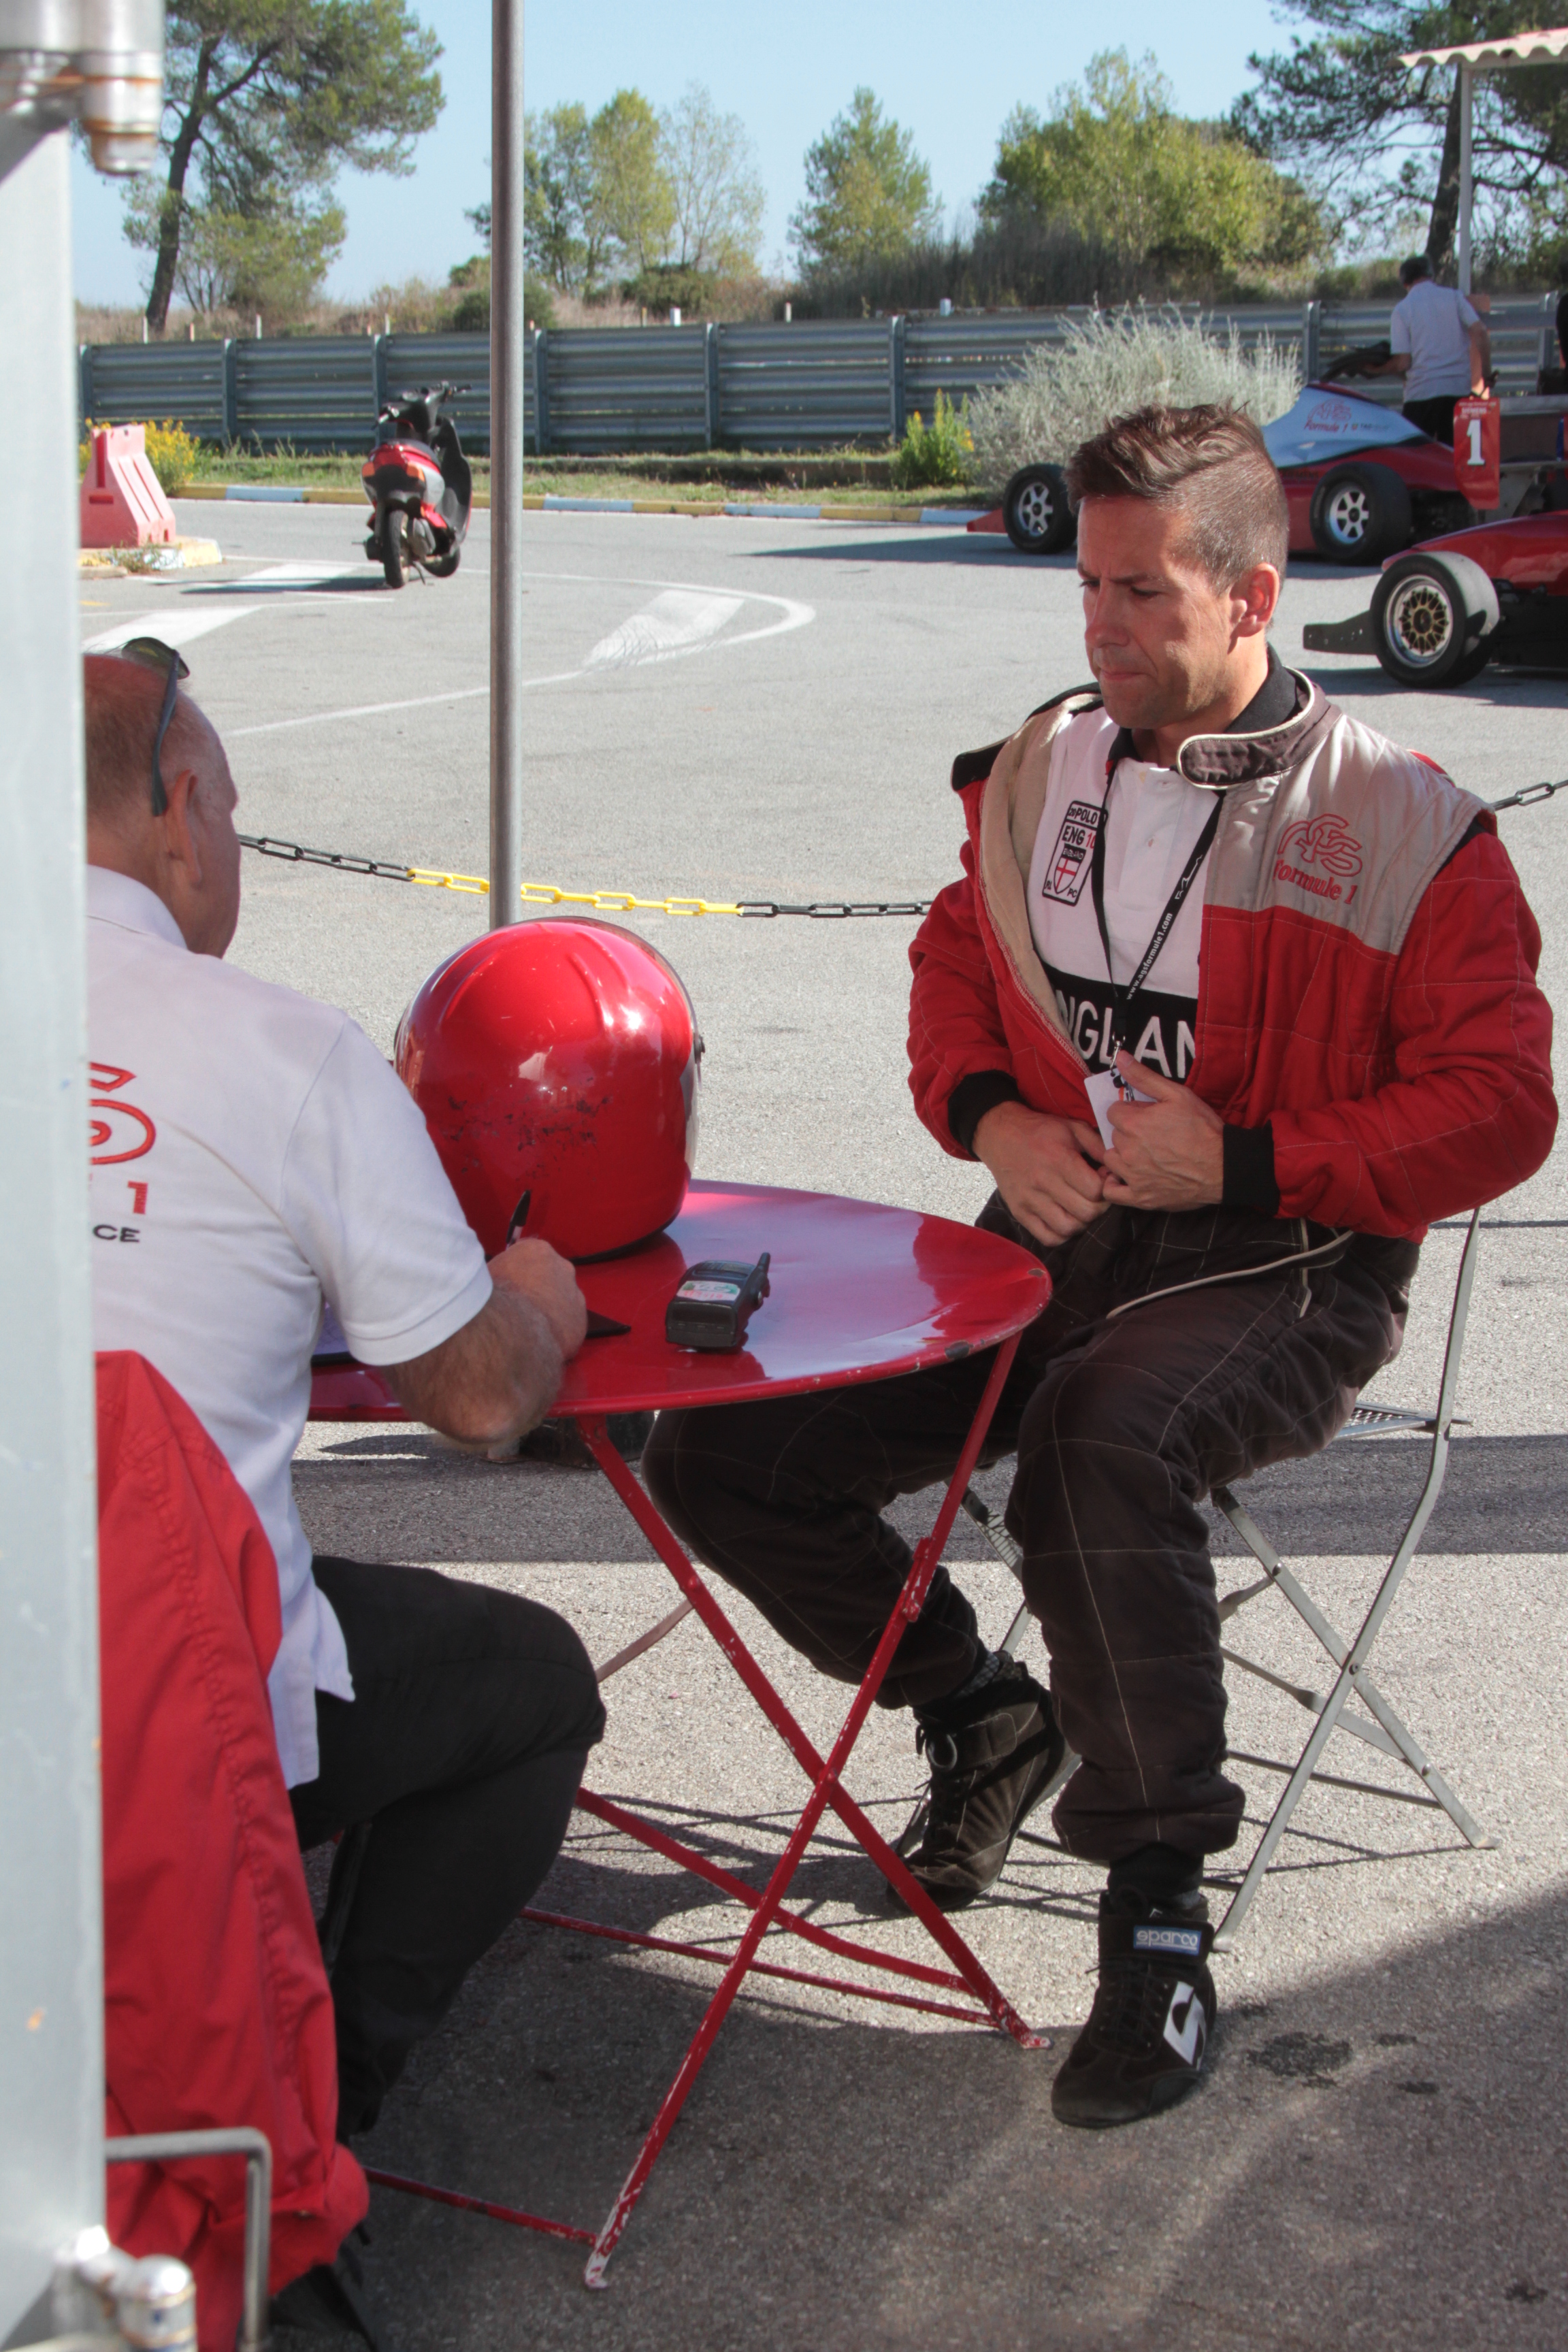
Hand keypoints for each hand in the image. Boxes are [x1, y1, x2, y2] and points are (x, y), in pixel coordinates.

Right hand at [489, 1236, 587, 1360]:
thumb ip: (500, 1271)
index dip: (520, 1273)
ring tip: (531, 1329)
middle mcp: (563, 1268)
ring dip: (551, 1312)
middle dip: (540, 1291)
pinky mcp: (580, 1323)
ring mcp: (576, 1295)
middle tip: (522, 1308)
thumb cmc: (492, 1296)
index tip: (511, 1286)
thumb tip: (498, 1279)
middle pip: (552, 1278)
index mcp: (538, 1251)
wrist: (509, 1327)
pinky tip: (541, 1343)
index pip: (532, 1257)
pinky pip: (568, 1328)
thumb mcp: (488, 1273)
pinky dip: (557, 1334)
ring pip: (564, 1303)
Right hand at [973, 1098, 1107, 1248]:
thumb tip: (1115, 1167)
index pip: (1095, 1190)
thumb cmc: (1040, 1131)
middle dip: (1099, 1206)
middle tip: (1096, 1197)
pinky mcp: (1020, 1212)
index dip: (1106, 1188)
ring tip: (1081, 1208)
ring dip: (1081, 1222)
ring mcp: (1029, 1200)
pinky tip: (1065, 1219)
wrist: (1000, 1136)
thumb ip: (1097, 1145)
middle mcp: (1043, 1182)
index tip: (1102, 1180)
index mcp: (1059, 1159)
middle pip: (1086, 1212)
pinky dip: (1062, 1234)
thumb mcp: (1072, 1128)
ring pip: (1068, 1228)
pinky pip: (1047, 1237)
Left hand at [1100, 1051, 1223, 1209]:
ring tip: (1141, 1154)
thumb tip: (1120, 1058)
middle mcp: (1127, 1150)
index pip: (1112, 1111)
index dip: (1128, 1111)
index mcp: (1133, 1123)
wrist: (1224, 1166)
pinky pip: (1112, 1191)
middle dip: (1127, 1132)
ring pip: (1110, 1160)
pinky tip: (1126, 1176)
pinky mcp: (1140, 1197)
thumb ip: (1144, 1077)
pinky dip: (1114, 1184)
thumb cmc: (1203, 1129)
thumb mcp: (1177, 1094)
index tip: (1144, 1115)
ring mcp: (1132, 1175)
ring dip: (1121, 1155)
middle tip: (1149, 1134)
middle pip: (1112, 1135)